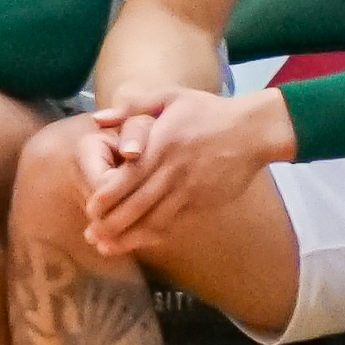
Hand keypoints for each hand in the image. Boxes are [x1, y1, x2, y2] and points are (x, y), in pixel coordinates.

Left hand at [73, 82, 292, 257]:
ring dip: (131, 237)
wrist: (253, 131)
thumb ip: (131, 107)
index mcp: (160, 146)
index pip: (127, 179)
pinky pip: (176, 222)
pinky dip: (157, 234)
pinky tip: (142, 242)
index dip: (107, 198)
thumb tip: (97, 118)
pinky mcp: (203, 201)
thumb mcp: (169, 97)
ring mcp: (190, 189)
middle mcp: (172, 171)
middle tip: (92, 237)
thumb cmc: (208, 112)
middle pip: (137, 205)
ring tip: (109, 248)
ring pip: (156, 220)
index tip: (90, 210)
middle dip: (112, 225)